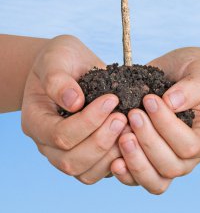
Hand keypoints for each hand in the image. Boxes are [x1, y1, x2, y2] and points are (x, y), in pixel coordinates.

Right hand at [21, 35, 126, 183]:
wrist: (69, 65)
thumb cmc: (60, 59)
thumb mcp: (56, 58)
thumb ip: (58, 79)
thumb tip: (74, 102)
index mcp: (35, 120)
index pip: (59, 135)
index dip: (88, 121)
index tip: (111, 99)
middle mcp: (47, 143)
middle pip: (71, 160)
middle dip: (101, 140)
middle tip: (123, 117)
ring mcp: (66, 152)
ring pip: (86, 173)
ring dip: (111, 154)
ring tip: (130, 128)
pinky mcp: (86, 155)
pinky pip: (100, 171)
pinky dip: (117, 160)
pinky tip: (131, 138)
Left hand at [111, 47, 199, 193]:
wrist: (180, 72)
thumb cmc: (194, 71)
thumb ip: (192, 87)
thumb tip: (171, 103)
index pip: (190, 145)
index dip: (167, 126)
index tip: (149, 100)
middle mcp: (192, 155)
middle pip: (171, 166)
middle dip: (148, 142)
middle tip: (132, 115)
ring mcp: (169, 159)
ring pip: (155, 181)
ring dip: (135, 161)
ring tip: (122, 136)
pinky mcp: (148, 158)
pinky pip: (138, 178)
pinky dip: (125, 173)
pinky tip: (113, 158)